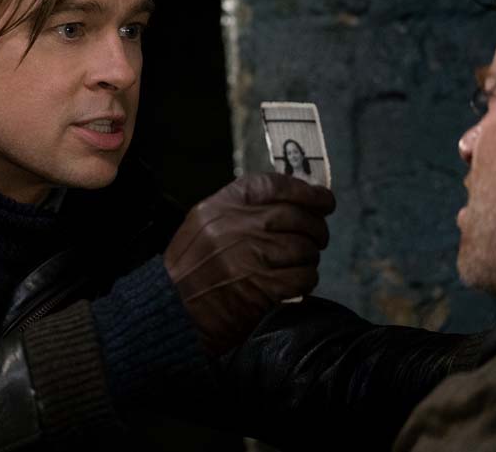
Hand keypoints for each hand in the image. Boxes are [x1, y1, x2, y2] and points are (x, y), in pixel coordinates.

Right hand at [164, 173, 335, 355]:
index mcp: (223, 206)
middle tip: (318, 236)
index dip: (307, 192)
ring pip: (305, 247)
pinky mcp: (263, 288)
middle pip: (298, 216)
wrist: (172, 309)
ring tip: (300, 262)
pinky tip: (296, 281)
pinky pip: (304, 276)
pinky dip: (306, 279)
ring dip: (310, 256)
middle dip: (316, 227)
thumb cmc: (191, 267)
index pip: (275, 186)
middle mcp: (238, 226)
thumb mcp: (205, 224)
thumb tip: (291, 200)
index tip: (323, 200)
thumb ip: (242, 208)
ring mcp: (252, 257)